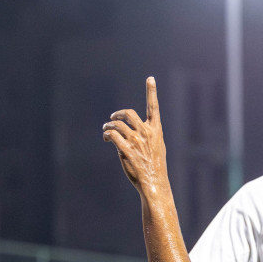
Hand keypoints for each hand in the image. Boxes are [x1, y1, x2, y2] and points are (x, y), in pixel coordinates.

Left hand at [104, 77, 167, 193]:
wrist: (154, 183)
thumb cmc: (155, 167)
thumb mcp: (156, 148)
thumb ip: (146, 136)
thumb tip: (128, 131)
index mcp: (156, 131)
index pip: (154, 107)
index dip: (152, 92)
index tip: (150, 78)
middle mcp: (146, 133)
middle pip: (128, 113)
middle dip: (118, 114)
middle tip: (112, 119)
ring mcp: (136, 141)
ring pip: (117, 125)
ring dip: (109, 126)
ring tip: (106, 131)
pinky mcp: (126, 149)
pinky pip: (112, 136)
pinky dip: (107, 135)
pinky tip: (107, 138)